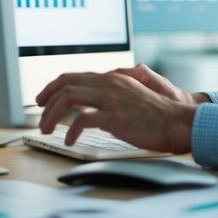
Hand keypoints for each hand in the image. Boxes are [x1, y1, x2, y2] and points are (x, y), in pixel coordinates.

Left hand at [35, 70, 197, 152]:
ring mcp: (111, 99)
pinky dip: (70, 131)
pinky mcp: (114, 117)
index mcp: (112, 78)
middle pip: (66, 84)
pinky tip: (69, 141)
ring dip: (52, 114)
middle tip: (40, 117)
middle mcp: (109, 84)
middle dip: (47, 101)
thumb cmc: (157, 114)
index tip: (43, 99)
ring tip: (48, 130)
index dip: (53, 87)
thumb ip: (113, 93)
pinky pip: (82, 120)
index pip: (74, 76)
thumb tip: (94, 100)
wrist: (177, 122)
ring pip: (68, 98)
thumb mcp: (132, 95)